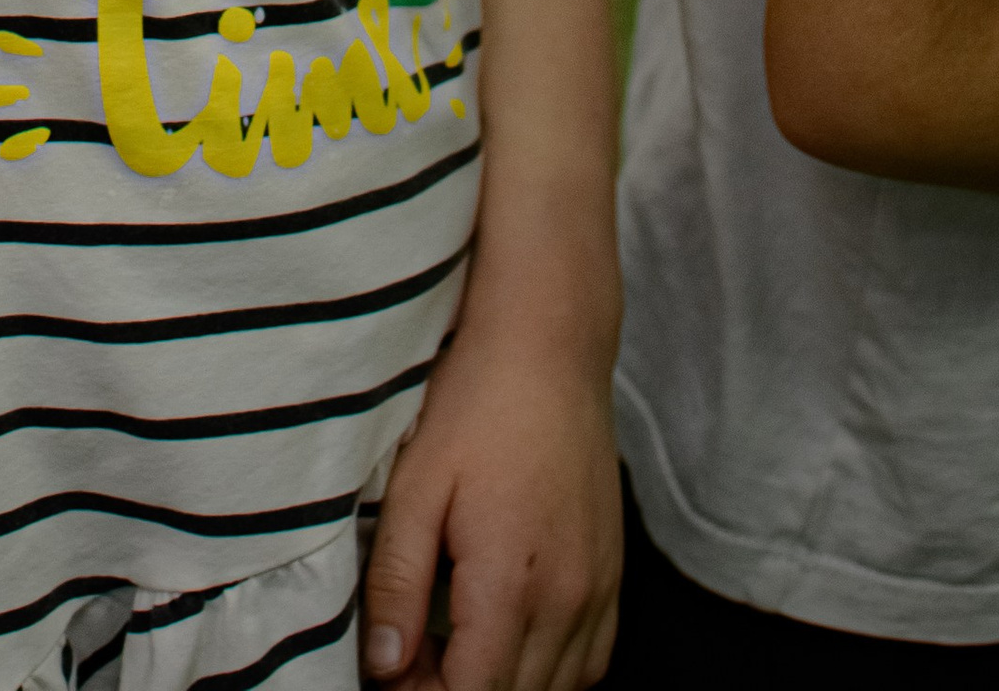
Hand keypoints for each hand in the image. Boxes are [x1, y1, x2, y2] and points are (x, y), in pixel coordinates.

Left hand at [362, 321, 619, 690]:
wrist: (549, 343)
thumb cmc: (476, 401)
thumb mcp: (416, 485)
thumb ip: (397, 583)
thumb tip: (384, 665)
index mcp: (512, 581)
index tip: (390, 669)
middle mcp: (568, 598)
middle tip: (409, 652)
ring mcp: (598, 588)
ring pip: (556, 689)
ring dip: (503, 682)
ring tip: (451, 640)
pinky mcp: (613, 573)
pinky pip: (591, 660)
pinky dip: (550, 669)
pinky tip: (509, 635)